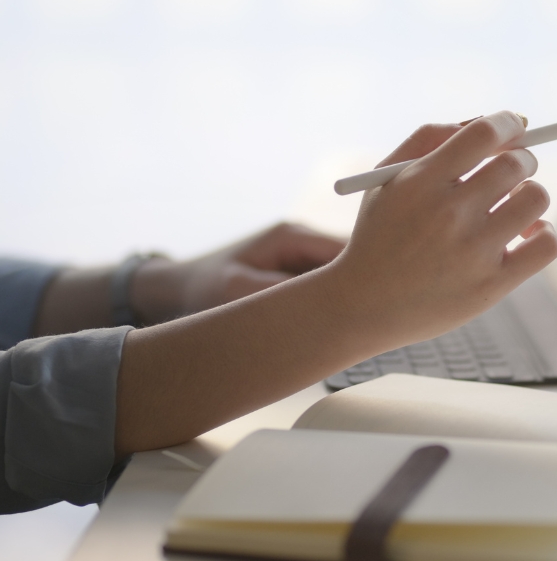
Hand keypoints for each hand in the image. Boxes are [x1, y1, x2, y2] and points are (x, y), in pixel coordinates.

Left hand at [132, 223, 346, 324]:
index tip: (375, 303)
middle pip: (349, 261)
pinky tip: (329, 325)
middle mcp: (303, 240)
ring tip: (348, 325)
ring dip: (344, 297)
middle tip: (364, 321)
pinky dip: (330, 303)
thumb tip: (323, 305)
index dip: (366, 273)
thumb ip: (280, 292)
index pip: (346, 249)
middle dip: (358, 288)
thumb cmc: (204, 286)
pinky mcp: (298, 272)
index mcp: (292, 235)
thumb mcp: (238, 291)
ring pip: (341, 275)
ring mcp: (301, 256)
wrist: (178, 288)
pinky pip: (326, 285)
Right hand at [329, 111, 556, 347]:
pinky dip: (544, 233)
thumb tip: (487, 120)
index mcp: (422, 181)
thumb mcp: (386, 177)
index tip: (514, 126)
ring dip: (531, 193)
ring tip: (513, 203)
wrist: (363, 306)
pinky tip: (527, 233)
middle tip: (512, 170)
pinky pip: (546, 245)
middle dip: (522, 159)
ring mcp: (473, 252)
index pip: (485, 133)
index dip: (508, 123)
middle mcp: (449, 215)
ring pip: (536, 198)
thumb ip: (430, 137)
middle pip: (516, 164)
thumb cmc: (380, 233)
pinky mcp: (491, 285)